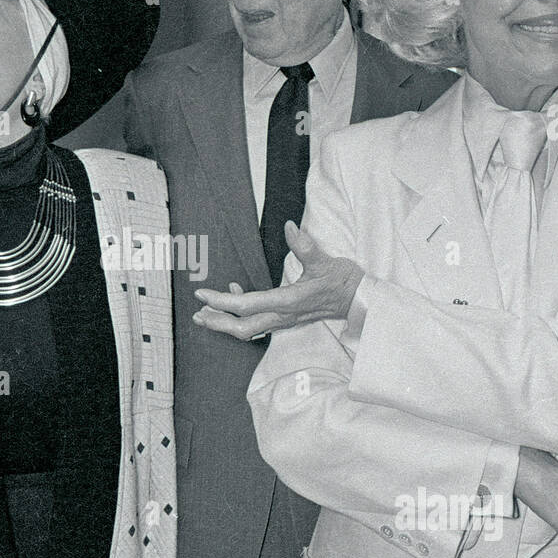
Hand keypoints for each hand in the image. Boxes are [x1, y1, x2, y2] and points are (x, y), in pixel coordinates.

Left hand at [192, 221, 364, 340]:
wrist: (360, 299)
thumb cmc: (343, 281)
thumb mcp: (325, 261)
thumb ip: (304, 246)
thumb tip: (290, 227)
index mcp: (288, 302)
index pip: (246, 306)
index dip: (221, 302)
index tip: (203, 295)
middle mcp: (283, 316)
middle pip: (242, 328)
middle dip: (218, 323)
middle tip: (198, 314)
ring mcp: (285, 320)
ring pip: (249, 330)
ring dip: (227, 324)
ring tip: (206, 316)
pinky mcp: (287, 319)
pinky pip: (259, 324)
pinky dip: (242, 316)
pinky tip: (237, 295)